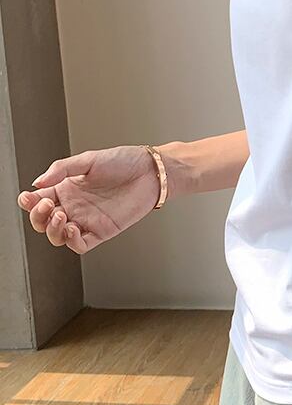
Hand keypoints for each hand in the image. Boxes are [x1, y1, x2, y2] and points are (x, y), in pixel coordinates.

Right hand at [16, 145, 162, 253]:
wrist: (150, 171)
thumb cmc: (124, 162)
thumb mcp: (88, 160)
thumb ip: (61, 170)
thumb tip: (37, 183)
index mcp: (67, 188)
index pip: (38, 200)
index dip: (28, 202)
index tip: (27, 197)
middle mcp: (74, 206)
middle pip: (43, 222)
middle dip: (38, 217)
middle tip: (48, 205)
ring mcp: (87, 220)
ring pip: (58, 236)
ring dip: (53, 230)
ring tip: (62, 216)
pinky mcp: (102, 231)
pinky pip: (80, 245)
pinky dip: (71, 241)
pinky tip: (73, 227)